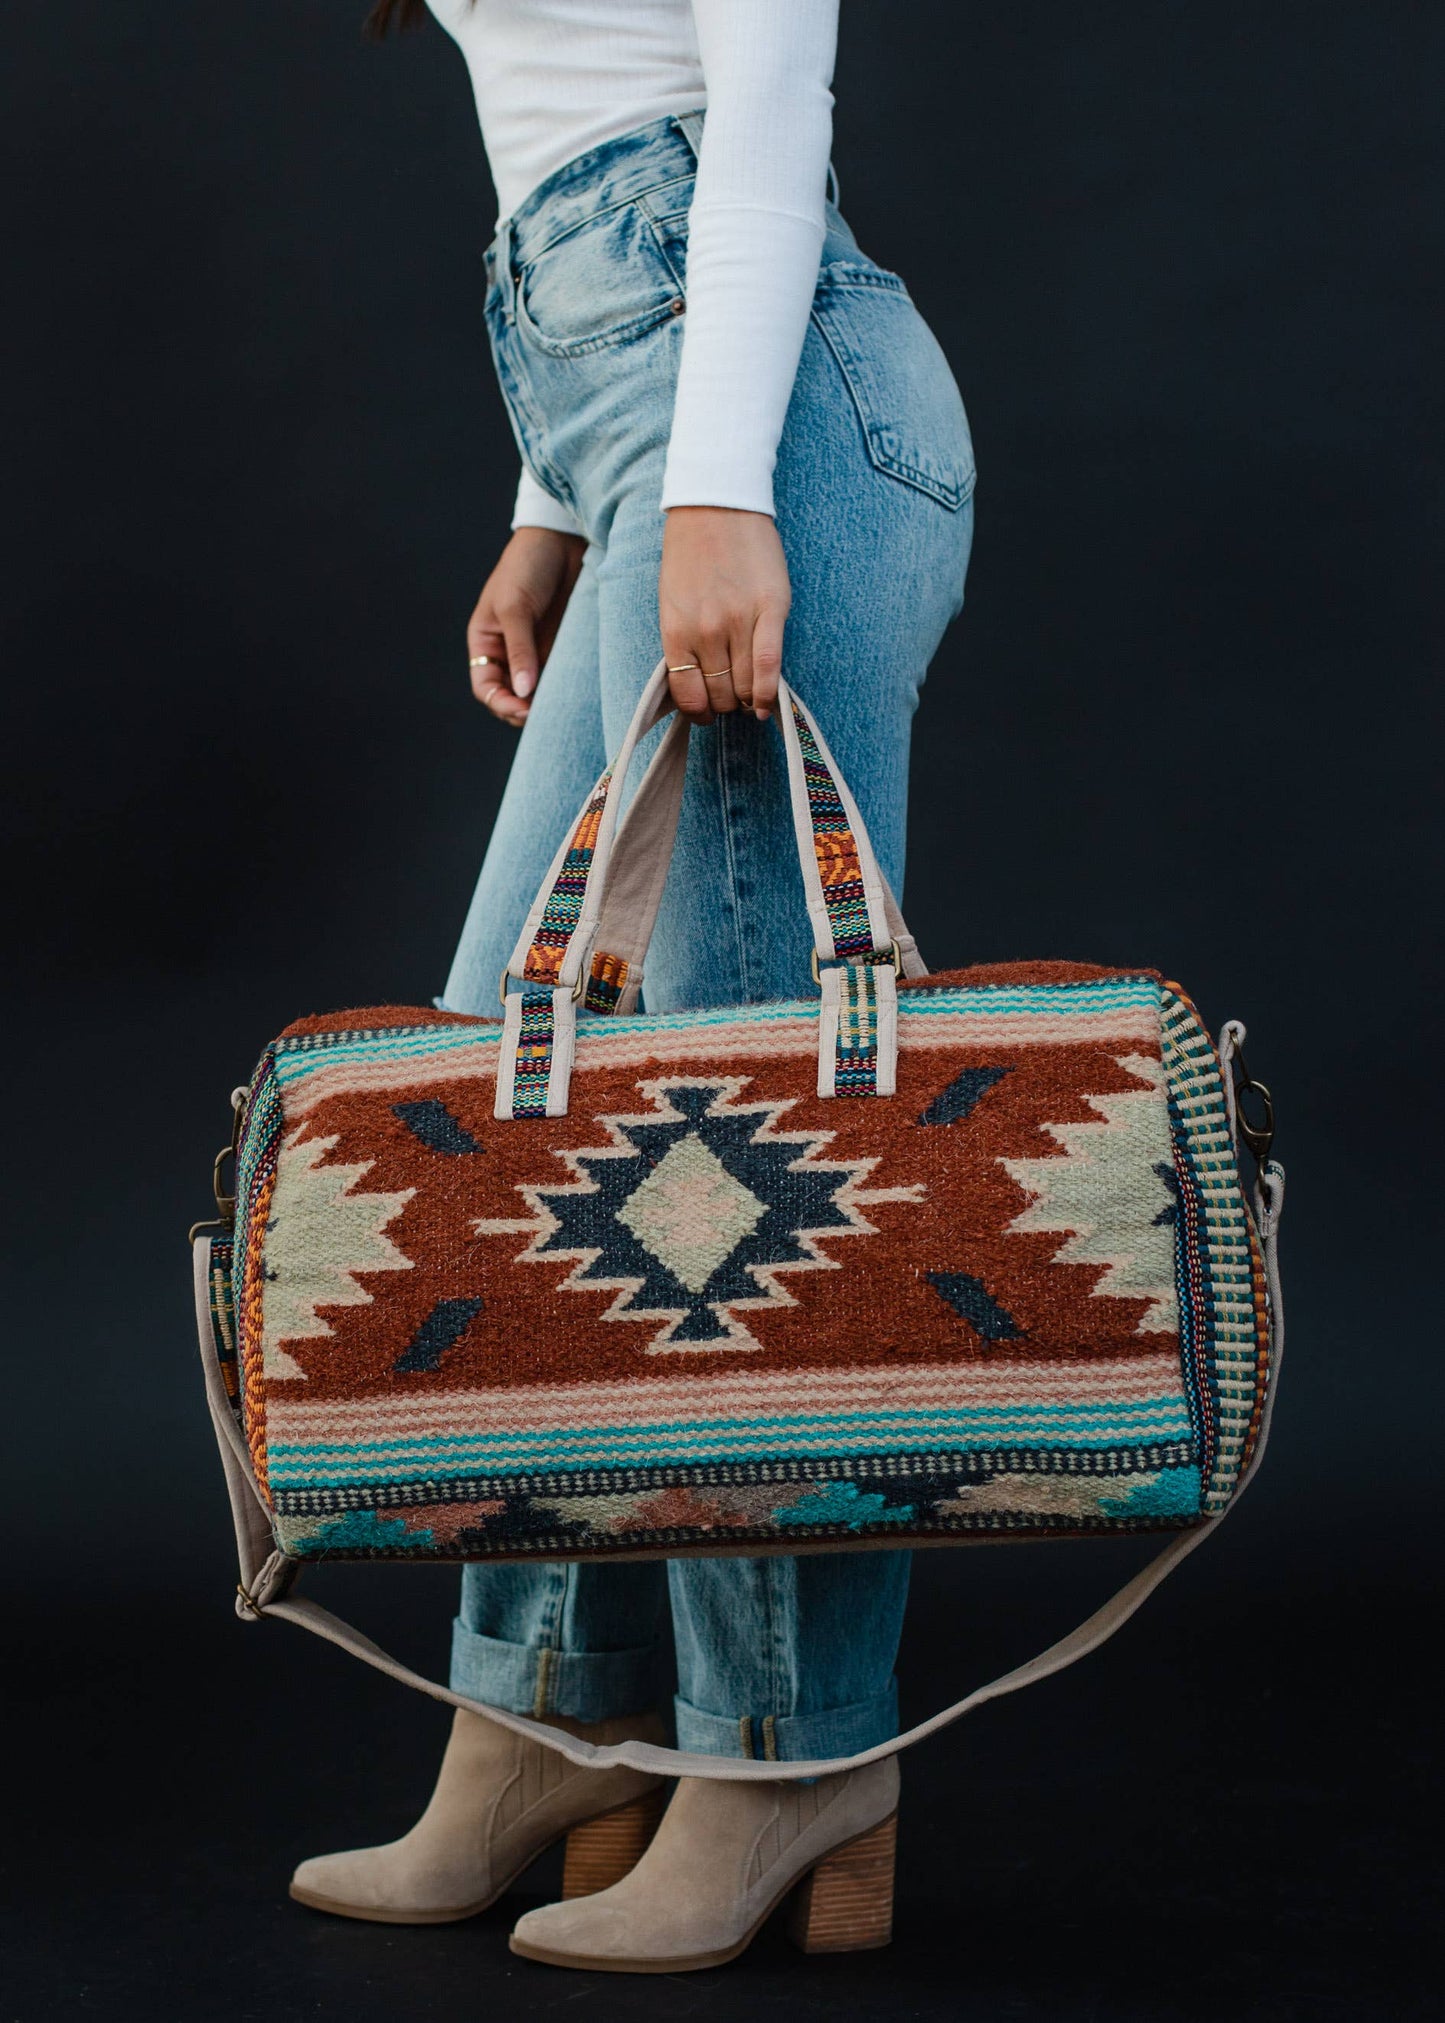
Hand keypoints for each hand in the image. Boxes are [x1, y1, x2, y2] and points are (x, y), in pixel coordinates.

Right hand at [467, 527, 586, 727]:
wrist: (563, 538)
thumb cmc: (528, 566)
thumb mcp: (516, 606)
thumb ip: (520, 650)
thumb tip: (524, 693)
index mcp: (487, 641)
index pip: (486, 686)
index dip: (500, 702)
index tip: (522, 708)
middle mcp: (510, 652)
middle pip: (511, 696)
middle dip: (522, 710)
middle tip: (543, 715)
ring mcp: (538, 651)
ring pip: (538, 693)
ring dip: (546, 704)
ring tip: (560, 710)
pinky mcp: (563, 647)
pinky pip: (562, 677)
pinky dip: (565, 689)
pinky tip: (576, 695)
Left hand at [659, 507, 789, 724]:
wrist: (717, 505)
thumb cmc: (691, 555)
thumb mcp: (672, 602)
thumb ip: (684, 642)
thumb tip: (697, 684)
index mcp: (676, 629)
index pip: (688, 694)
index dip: (699, 712)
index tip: (706, 713)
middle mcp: (706, 630)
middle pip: (720, 694)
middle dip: (725, 704)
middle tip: (730, 698)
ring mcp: (739, 620)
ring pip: (744, 686)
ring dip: (746, 699)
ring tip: (748, 695)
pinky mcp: (771, 608)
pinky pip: (770, 665)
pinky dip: (767, 692)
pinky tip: (765, 704)